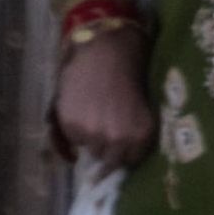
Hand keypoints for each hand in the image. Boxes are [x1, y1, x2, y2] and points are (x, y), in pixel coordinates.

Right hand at [54, 28, 156, 178]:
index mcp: (140, 137)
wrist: (106, 52)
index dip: (123, 151)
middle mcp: (118, 141)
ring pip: (91, 150)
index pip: (130, 162)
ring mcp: (94, 135)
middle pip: (109, 160)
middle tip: (104, 125)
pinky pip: (73, 139)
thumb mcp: (141, 111)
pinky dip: (75, 129)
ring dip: (91, 138)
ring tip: (92, 115)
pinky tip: (81, 109)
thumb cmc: (127, 77)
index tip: (119, 141)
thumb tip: (123, 158)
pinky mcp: (72, 126)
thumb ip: (134, 136)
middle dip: (107, 147)